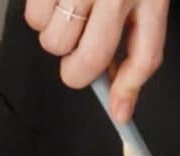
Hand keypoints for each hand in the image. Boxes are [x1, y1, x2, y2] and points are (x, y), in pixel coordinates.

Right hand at [24, 0, 169, 121]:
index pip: (145, 56)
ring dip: (55, 41)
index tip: (119, 114)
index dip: (129, 91)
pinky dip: (39, 17)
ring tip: (66, 16)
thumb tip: (118, 88)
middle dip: (78, 74)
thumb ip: (134, 35)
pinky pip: (33, 17)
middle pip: (90, 58)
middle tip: (76, 66)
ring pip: (55, 42)